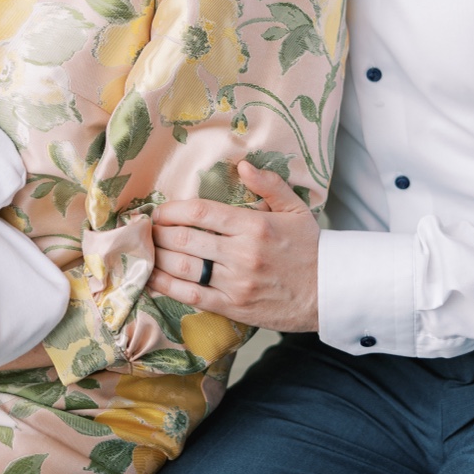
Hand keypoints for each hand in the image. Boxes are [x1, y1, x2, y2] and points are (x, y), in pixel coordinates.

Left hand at [150, 162, 320, 333]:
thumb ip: (269, 185)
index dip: (172, 210)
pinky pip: (192, 296)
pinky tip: (152, 279)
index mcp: (254, 226)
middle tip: (144, 230)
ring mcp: (236, 282)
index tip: (158, 211)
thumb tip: (243, 166)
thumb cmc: (310, 249)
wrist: (329, 293)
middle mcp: (242, 253)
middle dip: (158, 233)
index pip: (201, 213)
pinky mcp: (233, 307)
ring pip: (184, 267)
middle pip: (185, 239)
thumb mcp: (295, 209)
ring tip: (144, 250)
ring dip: (157, 258)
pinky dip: (167, 287)